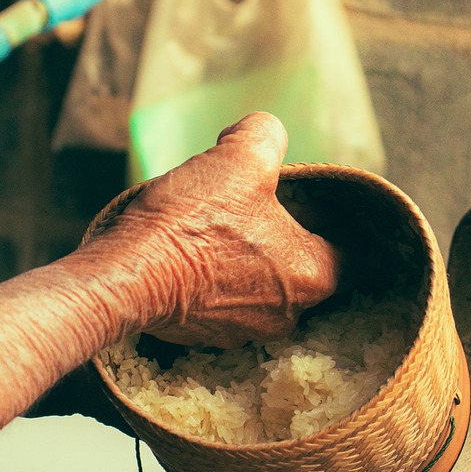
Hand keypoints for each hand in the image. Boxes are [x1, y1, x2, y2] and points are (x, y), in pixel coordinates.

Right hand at [97, 112, 338, 348]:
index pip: (342, 248)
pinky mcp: (202, 338)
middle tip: (245, 209)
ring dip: (239, 262)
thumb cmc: (195, 221)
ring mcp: (242, 332)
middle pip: (294, 269)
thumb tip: (264, 133)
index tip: (295, 199)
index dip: (321, 219)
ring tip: (210, 230)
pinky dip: (207, 282)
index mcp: (314, 276)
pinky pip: (217, 304)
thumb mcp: (241, 156)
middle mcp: (285, 315)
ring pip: (254, 288)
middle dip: (274, 240)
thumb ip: (267, 135)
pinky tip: (186, 255)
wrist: (129, 274)